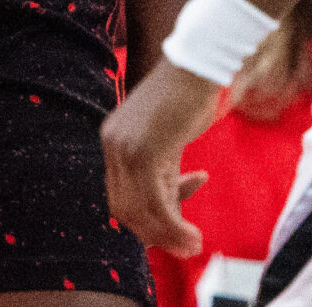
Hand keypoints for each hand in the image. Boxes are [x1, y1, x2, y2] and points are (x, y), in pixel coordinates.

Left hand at [100, 62, 218, 253]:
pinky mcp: (144, 152)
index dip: (145, 220)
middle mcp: (112, 144)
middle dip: (153, 234)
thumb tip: (171, 207)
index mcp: (113, 139)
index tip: (174, 229)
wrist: (199, 64)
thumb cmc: (191, 95)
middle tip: (183, 246)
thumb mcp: (170, 139)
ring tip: (193, 245)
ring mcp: (125, 148)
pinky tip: (193, 233)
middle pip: (123, 208)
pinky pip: (155, 203)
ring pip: (138, 211)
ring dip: (166, 235)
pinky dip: (173, 225)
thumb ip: (164, 169)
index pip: (120, 194)